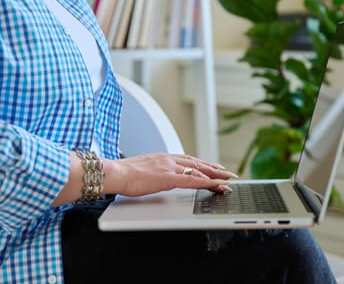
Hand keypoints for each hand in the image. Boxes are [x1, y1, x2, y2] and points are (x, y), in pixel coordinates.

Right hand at [102, 153, 237, 196]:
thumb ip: (153, 171)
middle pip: (197, 163)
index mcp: (163, 157)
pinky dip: (206, 182)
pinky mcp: (168, 178)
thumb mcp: (142, 169)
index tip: (213, 167)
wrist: (115, 172)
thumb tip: (155, 176)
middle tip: (228, 173)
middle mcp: (169, 159)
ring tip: (227, 180)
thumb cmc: (123, 174)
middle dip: (214, 169)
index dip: (203, 164)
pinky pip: (192, 181)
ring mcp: (169, 168)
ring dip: (215, 176)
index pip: (188, 159)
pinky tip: (215, 185)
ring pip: (198, 171)